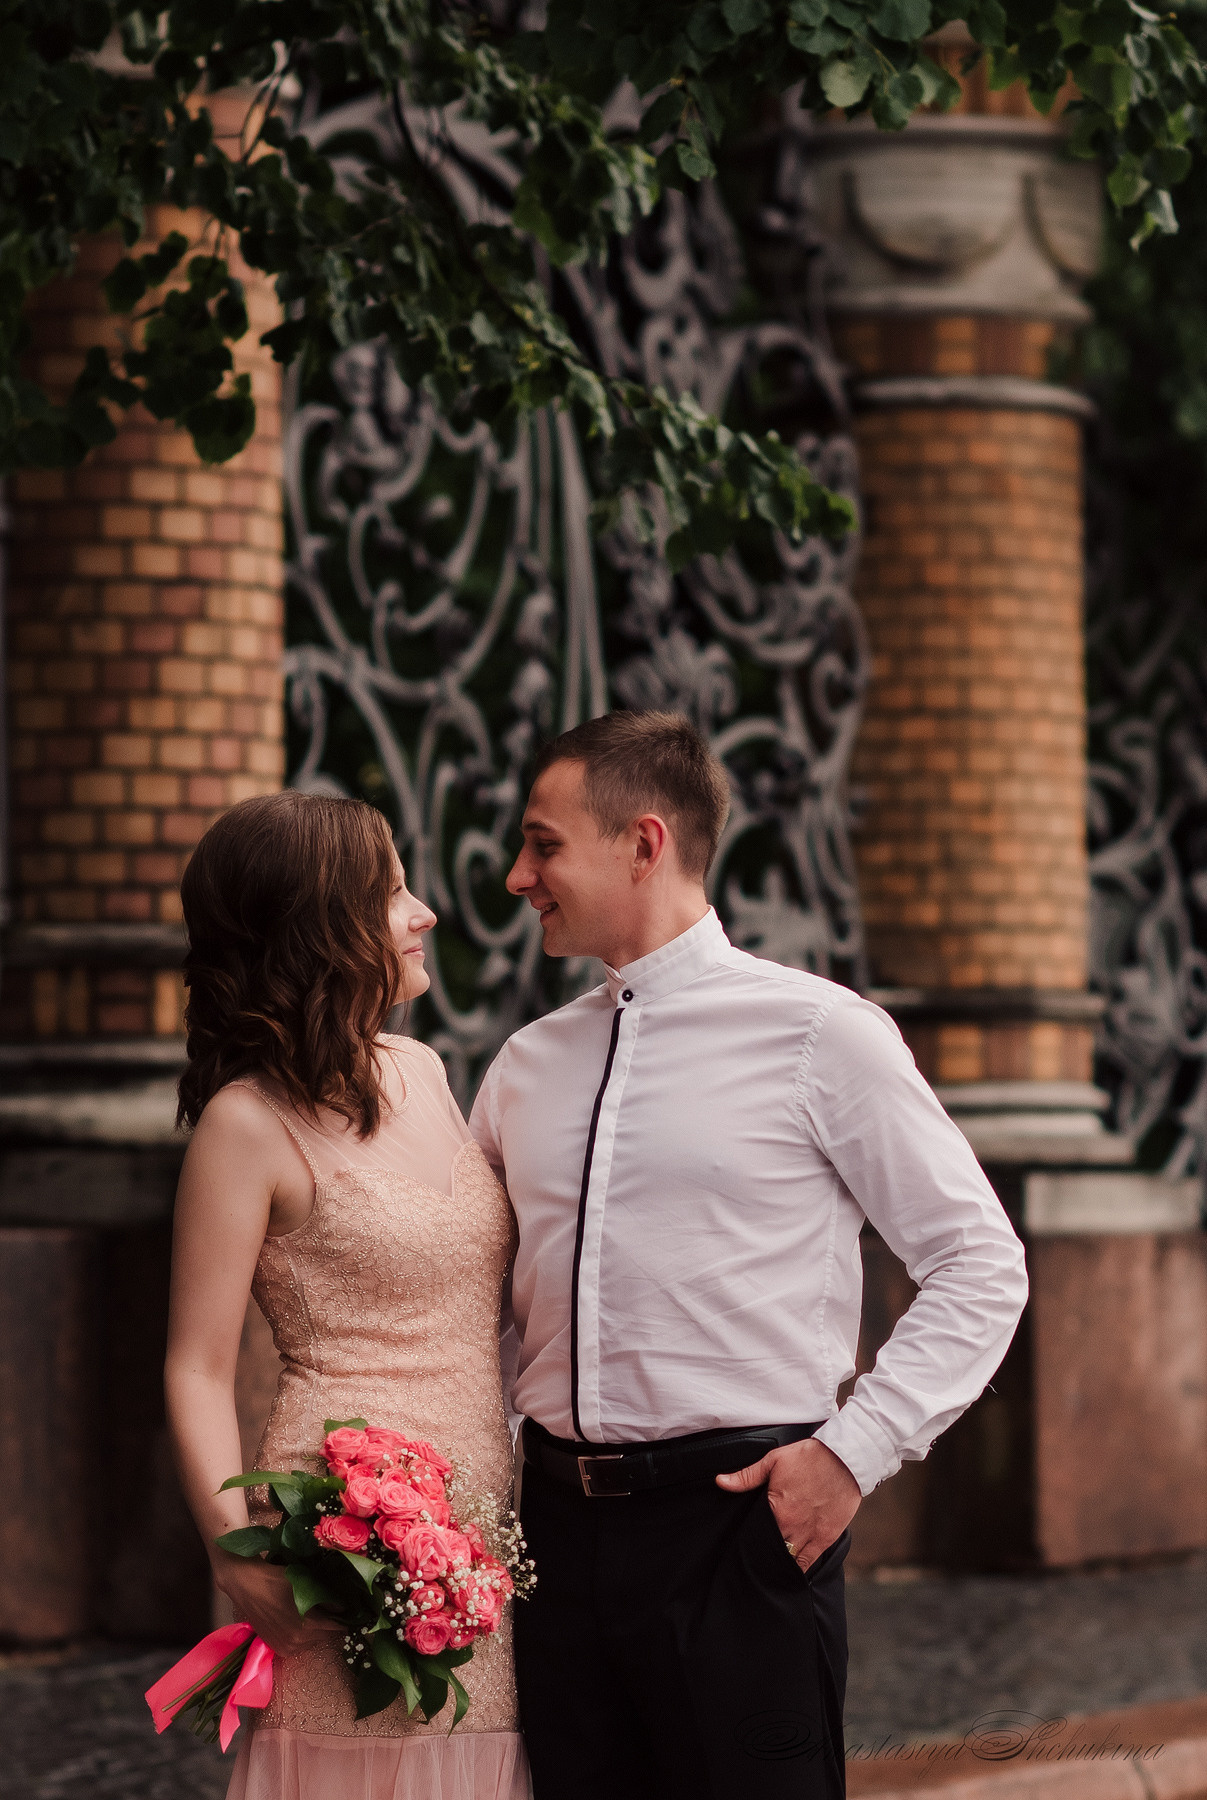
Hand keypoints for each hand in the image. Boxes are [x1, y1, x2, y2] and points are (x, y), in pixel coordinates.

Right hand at [211, 1552, 340, 1657]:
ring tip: (312, 1614)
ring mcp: (286, 1647)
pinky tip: (299, 1622)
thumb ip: (327, 1597)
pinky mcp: (277, 1649)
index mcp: (308, 1624)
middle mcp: (298, 1641)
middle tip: (329, 1609)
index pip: (337, 1626)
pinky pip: (299, 1645)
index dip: (344, 1618)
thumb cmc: (277, 1579)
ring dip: (316, 1631)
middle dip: (330, 1623)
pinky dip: (303, 1636)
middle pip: (326, 1635)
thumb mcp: (306, 1582)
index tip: (350, 1610)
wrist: (247, 1585)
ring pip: (312, 1641)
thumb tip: (344, 1607)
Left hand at [716, 1438, 860, 1573]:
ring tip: (770, 1565)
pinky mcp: (827, 1537)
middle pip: (772, 1550)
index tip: (745, 1545)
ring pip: (790, 1559)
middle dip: (764, 1553)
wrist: (844, 1458)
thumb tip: (720, 1481)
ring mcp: (811, 1534)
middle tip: (757, 1556)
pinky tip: (791, 1570)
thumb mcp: (773, 1461)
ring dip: (780, 1562)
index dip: (750, 1541)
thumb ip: (746, 1476)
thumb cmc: (809, 1457)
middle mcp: (794, 1527)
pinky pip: (810, 1561)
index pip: (757, 1535)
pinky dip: (799, 1567)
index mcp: (777, 1510)